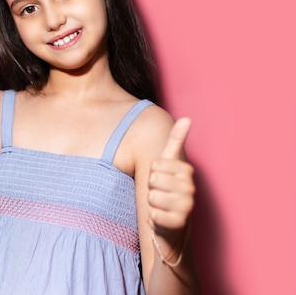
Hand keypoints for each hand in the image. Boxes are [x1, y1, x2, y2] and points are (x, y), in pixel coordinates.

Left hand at [147, 118, 194, 235]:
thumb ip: (176, 141)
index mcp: (187, 171)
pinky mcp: (179, 223)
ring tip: (160, 205)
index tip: (161, 178)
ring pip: (152, 196)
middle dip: (151, 187)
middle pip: (152, 179)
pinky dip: (153, 217)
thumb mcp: (169, 163)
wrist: (172, 222)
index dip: (153, 172)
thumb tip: (187, 118)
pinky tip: (161, 218)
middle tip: (160, 193)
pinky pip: (153, 214)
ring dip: (151, 203)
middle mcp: (190, 188)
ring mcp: (186, 206)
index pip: (155, 164)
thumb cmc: (166, 189)